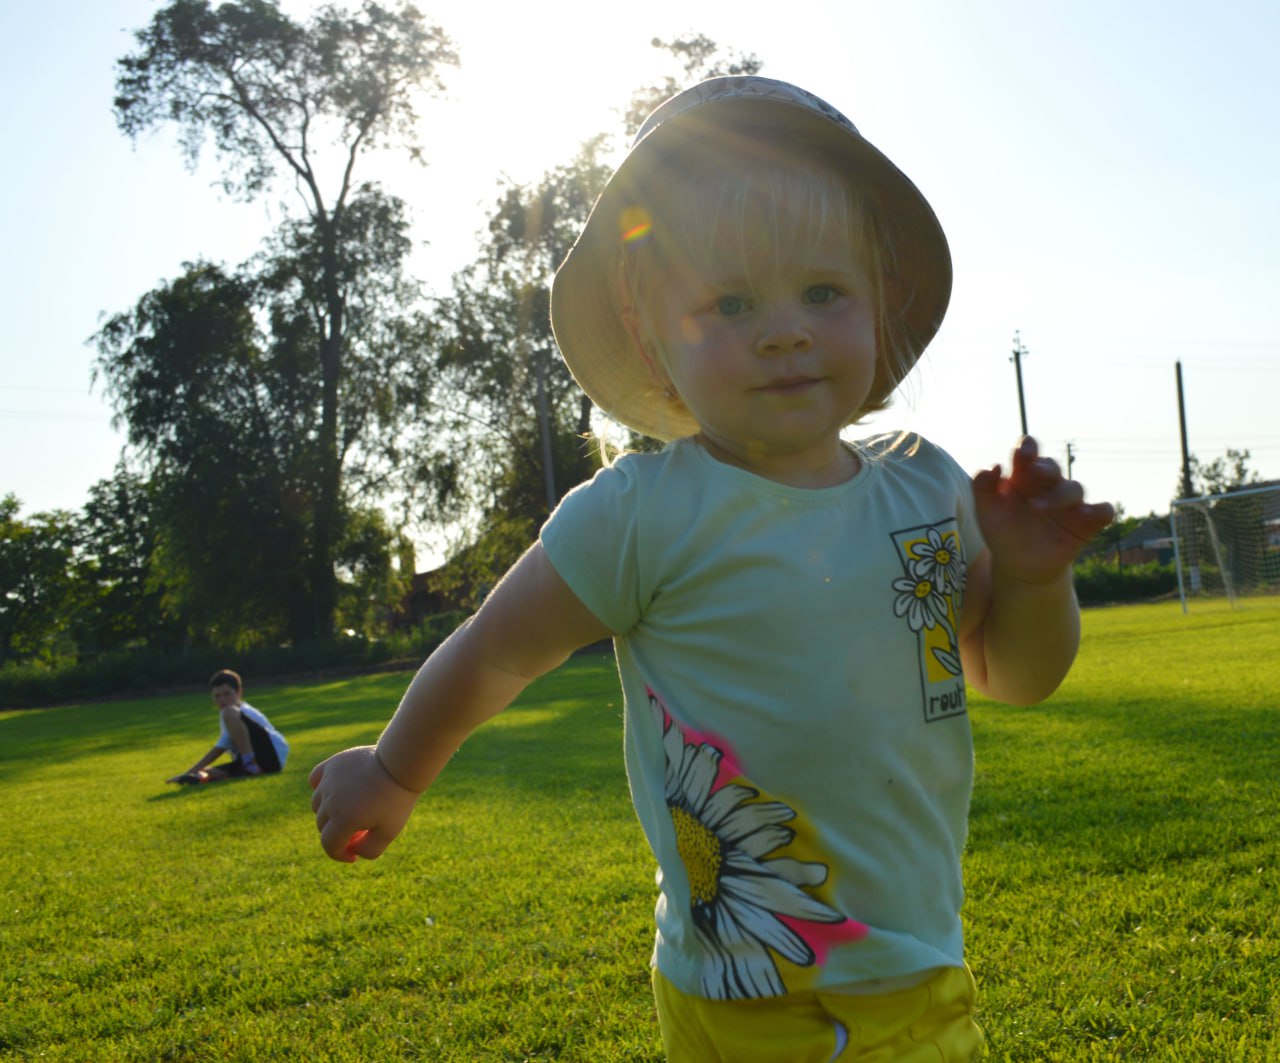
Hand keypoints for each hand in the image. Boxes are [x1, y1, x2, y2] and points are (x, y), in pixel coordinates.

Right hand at [309, 745, 419, 862]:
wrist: (401, 763)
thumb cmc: (397, 798)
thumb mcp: (389, 832)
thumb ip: (369, 850)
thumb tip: (351, 850)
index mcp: (343, 819)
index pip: (329, 845)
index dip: (340, 854)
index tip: (353, 855)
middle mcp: (331, 800)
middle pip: (323, 826)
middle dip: (339, 833)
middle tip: (361, 829)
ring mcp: (328, 781)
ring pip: (317, 805)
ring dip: (330, 812)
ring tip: (353, 808)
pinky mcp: (332, 764)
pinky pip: (315, 780)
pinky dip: (321, 789)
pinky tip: (336, 792)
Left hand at [973, 437, 1114, 584]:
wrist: (1019, 565)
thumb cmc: (1002, 531)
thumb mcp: (986, 510)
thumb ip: (982, 486)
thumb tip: (994, 466)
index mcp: (1024, 476)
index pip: (1028, 454)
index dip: (1028, 448)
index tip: (1023, 453)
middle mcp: (1048, 485)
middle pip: (1052, 467)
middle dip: (1044, 468)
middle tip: (1033, 473)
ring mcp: (1069, 503)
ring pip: (1074, 488)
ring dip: (1059, 496)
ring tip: (1037, 508)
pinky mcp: (1086, 522)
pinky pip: (1103, 511)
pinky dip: (1101, 510)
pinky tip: (1089, 514)